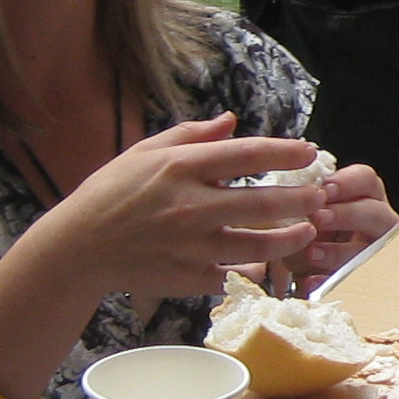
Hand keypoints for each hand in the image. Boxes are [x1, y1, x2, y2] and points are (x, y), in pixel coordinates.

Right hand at [33, 115, 322, 303]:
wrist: (78, 248)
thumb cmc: (111, 194)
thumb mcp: (145, 152)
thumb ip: (191, 135)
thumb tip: (231, 120)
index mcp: (181, 168)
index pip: (246, 155)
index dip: (285, 153)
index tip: (310, 152)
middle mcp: (190, 207)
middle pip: (262, 204)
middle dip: (300, 199)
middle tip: (320, 196)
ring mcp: (190, 247)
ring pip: (257, 246)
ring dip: (291, 239)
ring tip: (308, 230)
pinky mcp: (187, 278)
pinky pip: (234, 277)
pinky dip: (256, 272)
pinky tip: (270, 265)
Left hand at [288, 161, 397, 281]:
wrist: (300, 268)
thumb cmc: (306, 231)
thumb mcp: (304, 211)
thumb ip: (306, 202)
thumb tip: (297, 200)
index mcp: (363, 197)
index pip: (367, 180)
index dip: (348, 182)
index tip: (325, 189)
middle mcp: (375, 224)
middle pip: (375, 213)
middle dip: (346, 214)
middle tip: (318, 218)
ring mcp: (372, 255)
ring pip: (369, 251)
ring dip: (339, 251)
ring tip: (312, 253)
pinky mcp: (358, 283)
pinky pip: (352, 283)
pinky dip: (329, 282)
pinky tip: (310, 281)